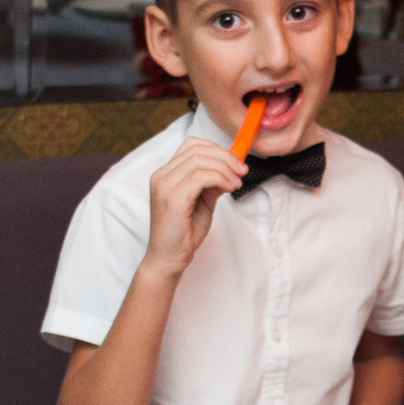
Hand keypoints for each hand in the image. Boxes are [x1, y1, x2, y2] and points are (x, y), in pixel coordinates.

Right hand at [141, 136, 247, 278]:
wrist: (168, 259)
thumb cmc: (184, 233)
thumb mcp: (203, 202)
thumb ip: (212, 183)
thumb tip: (231, 169)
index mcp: (165, 174)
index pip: (191, 145)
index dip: (216, 149)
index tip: (235, 162)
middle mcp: (161, 176)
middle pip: (197, 149)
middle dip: (225, 157)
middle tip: (242, 170)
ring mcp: (164, 186)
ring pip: (200, 160)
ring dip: (225, 168)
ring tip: (237, 183)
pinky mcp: (172, 198)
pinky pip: (200, 177)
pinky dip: (220, 178)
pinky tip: (230, 188)